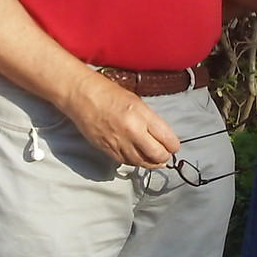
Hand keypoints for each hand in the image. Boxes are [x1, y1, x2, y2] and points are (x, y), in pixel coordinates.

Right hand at [60, 74, 180, 168]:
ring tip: (154, 158)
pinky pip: (127, 162)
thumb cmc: (109, 93)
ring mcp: (120, 143)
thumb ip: (150, 120)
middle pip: (158, 156)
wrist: (82, 96)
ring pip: (143, 163)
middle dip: (165, 157)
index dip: (174, 145)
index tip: (173, 146)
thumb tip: (161, 136)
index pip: (168, 139)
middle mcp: (133, 132)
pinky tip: (138, 156)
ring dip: (151, 162)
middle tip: (165, 154)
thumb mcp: (137, 101)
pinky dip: (135, 161)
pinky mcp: (108, 151)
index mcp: (142, 116)